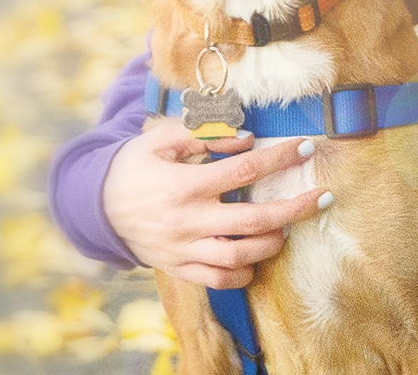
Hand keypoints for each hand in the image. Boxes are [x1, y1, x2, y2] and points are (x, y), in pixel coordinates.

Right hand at [103, 122, 331, 288]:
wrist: (95, 206)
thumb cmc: (132, 166)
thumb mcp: (160, 139)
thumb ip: (202, 135)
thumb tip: (246, 139)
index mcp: (184, 184)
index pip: (242, 171)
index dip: (277, 158)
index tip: (304, 148)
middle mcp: (188, 220)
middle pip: (254, 220)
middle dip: (295, 209)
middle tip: (322, 197)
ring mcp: (185, 249)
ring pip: (241, 257)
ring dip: (272, 243)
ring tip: (286, 228)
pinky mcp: (180, 268)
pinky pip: (219, 281)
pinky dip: (243, 274)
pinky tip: (255, 259)